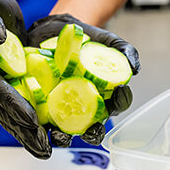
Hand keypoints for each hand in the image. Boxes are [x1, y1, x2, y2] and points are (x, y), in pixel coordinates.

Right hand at [0, 0, 51, 158]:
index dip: (13, 104)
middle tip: (44, 148)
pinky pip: (13, 113)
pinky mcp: (1, 93)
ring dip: (26, 136)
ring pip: (7, 118)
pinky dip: (28, 128)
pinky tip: (45, 140)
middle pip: (1, 112)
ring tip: (46, 151)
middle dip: (23, 131)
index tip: (31, 119)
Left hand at [27, 13, 139, 146]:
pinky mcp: (41, 107)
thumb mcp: (107, 41)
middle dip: (93, 133)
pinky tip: (34, 125)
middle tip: (92, 130)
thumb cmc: (85, 39)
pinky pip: (39, 121)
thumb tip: (135, 68)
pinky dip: (37, 127)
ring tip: (60, 136)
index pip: (118, 104)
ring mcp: (63, 110)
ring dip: (64, 138)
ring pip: (66, 132)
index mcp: (105, 96)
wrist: (54, 31)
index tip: (120, 91)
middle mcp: (86, 108)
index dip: (121, 101)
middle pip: (93, 128)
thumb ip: (123, 51)